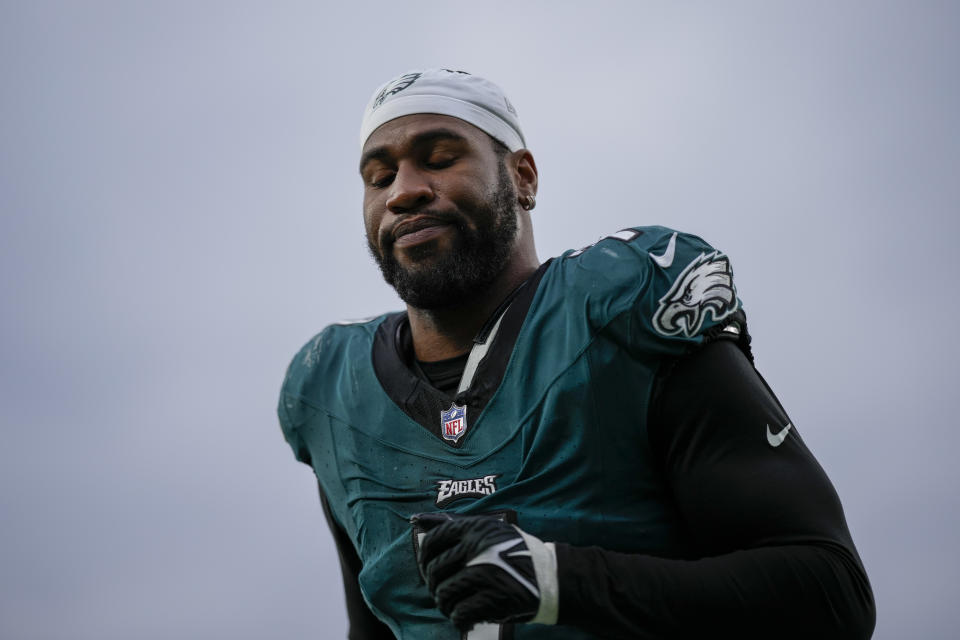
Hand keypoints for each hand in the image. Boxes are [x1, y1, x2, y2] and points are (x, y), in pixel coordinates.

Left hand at [411, 513, 557, 630]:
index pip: (432, 542)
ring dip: (445, 604)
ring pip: (444, 594)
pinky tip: (467, 616)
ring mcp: (486, 573)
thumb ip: (451, 524)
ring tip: (454, 606)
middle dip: (435, 586)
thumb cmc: (514, 551)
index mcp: (475, 527)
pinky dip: (459, 618)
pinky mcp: (494, 598)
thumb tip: (415, 519)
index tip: (429, 570)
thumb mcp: (487, 528)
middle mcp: (478, 547)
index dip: (425, 560)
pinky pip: (459, 613)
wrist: (551, 577)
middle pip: (435, 571)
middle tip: (444, 592)